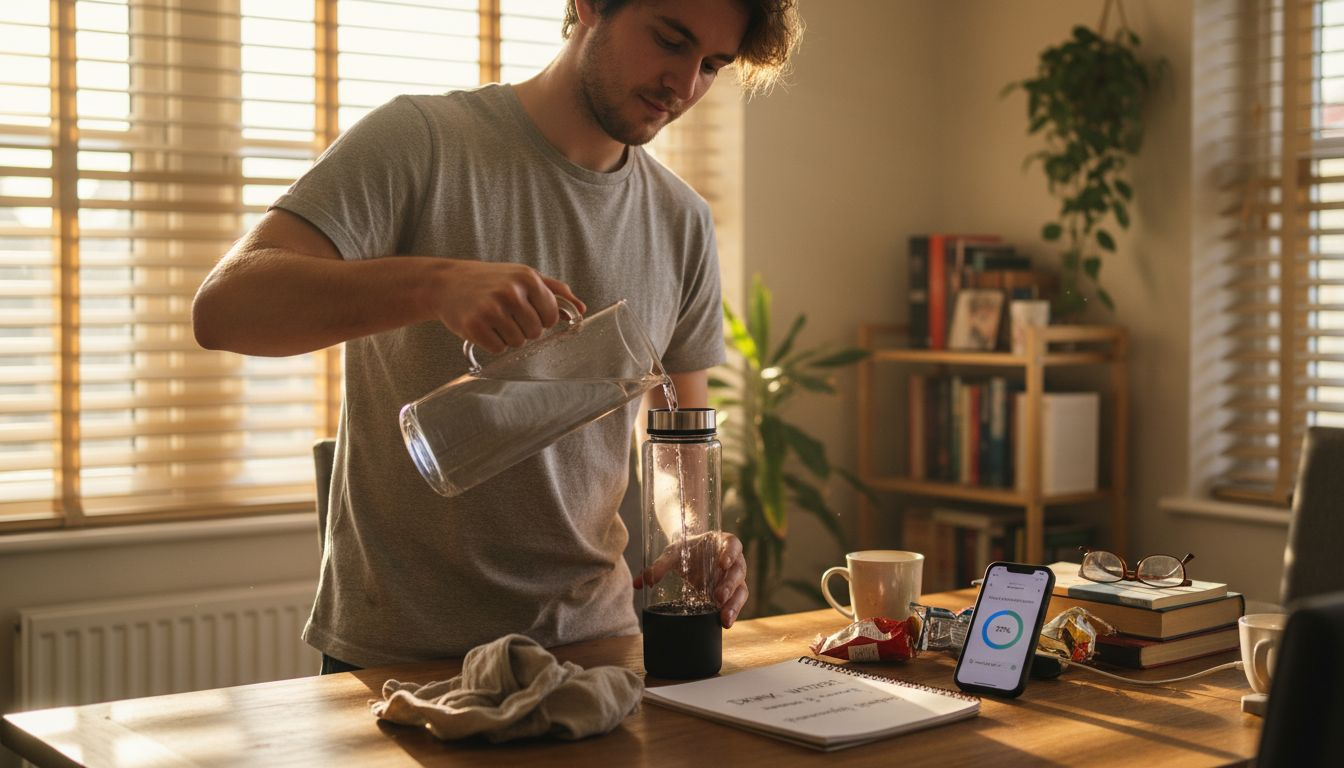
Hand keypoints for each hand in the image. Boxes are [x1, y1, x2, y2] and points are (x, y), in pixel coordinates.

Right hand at [431, 260, 585, 353]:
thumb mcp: (522, 276)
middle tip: (506, 316)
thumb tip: (581, 308)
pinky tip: (483, 327)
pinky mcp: (475, 325)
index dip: (541, 320)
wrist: (446, 283)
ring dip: (508, 337)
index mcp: (527, 278)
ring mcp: (492, 309)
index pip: (551, 316)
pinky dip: (492, 343)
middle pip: (535, 332)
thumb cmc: (489, 280)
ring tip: (494, 320)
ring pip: (517, 342)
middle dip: (523, 329)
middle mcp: (511, 292)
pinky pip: (498, 349)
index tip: (527, 312)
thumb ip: (554, 291)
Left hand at [632, 531, 748, 628]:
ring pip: (741, 590)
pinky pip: (736, 602)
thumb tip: (640, 582)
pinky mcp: (732, 592)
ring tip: (725, 619)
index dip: (730, 553)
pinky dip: (732, 612)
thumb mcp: (672, 554)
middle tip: (718, 598)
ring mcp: (735, 577)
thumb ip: (659, 566)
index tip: (723, 563)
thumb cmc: (686, 550)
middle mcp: (734, 560)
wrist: (690, 554)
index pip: (732, 544)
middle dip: (729, 586)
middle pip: (738, 571)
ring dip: (734, 605)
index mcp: (723, 543)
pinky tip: (724, 623)